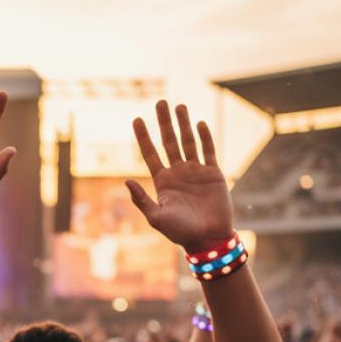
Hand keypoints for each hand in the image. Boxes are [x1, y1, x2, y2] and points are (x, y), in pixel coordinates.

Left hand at [126, 102, 233, 250]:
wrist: (208, 239)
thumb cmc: (180, 232)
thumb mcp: (156, 217)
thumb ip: (142, 200)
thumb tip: (126, 181)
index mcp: (163, 182)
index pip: (151, 154)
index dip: (143, 137)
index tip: (137, 119)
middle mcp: (178, 173)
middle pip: (169, 141)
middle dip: (164, 122)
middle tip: (160, 102)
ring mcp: (196, 172)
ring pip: (188, 141)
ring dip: (183, 124)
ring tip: (179, 106)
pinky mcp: (214, 174)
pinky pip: (208, 151)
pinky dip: (204, 137)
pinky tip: (199, 123)